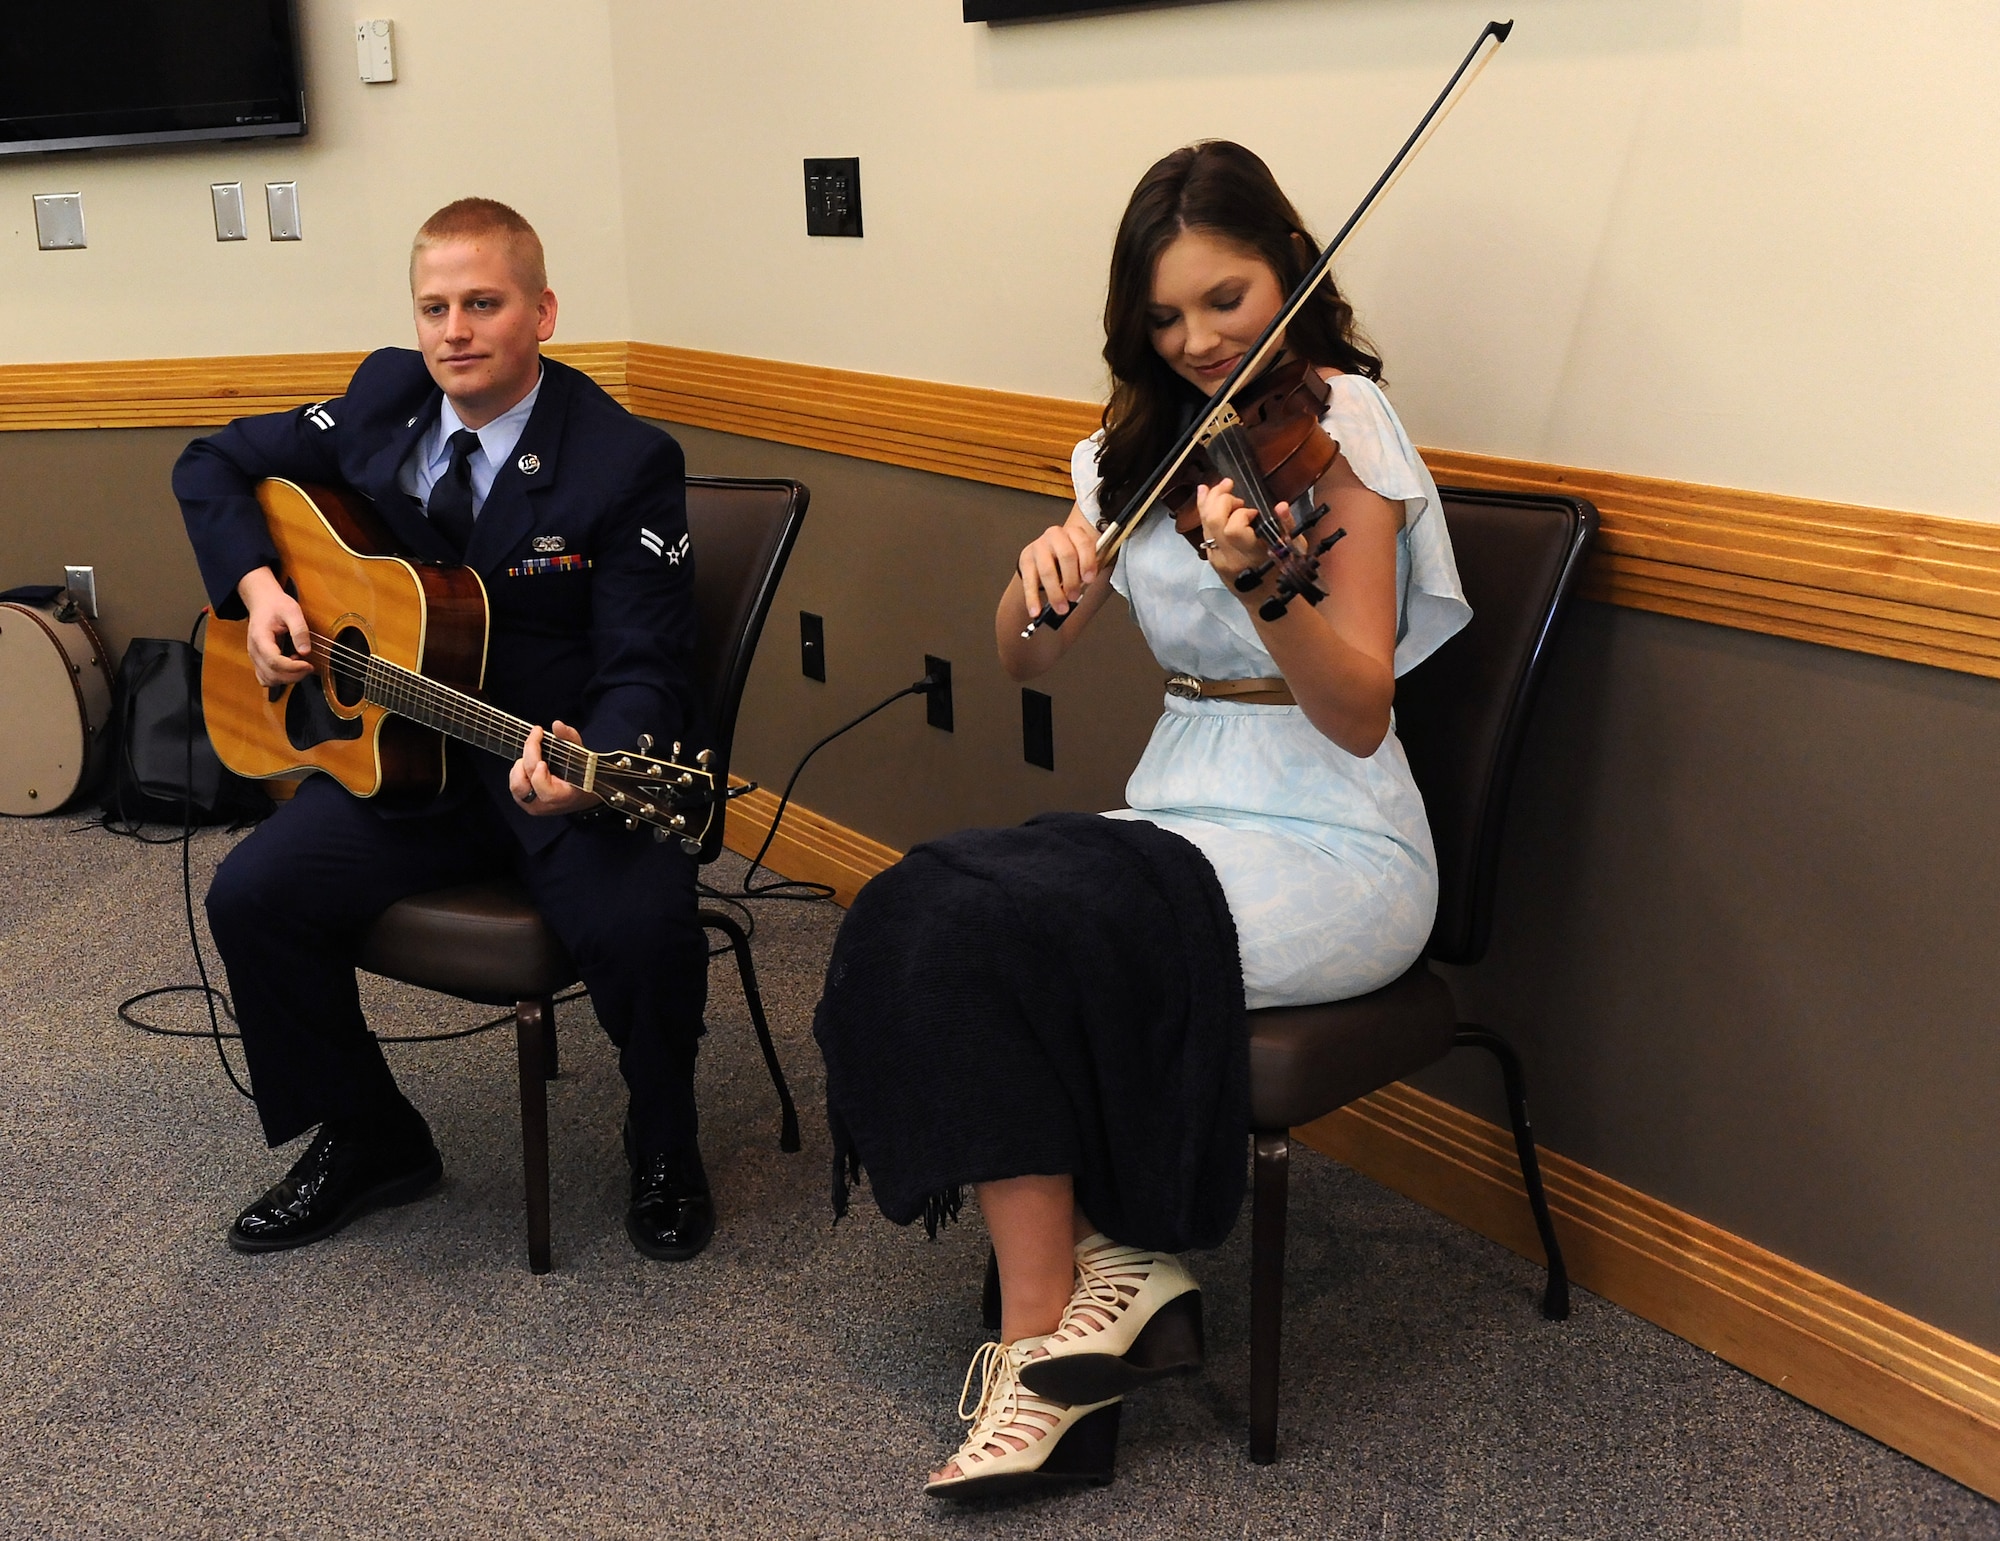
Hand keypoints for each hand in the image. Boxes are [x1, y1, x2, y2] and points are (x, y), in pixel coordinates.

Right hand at [237, 566, 313, 687]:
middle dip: (293, 675)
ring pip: (268, 680)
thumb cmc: (277, 605)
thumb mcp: (292, 611)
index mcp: (260, 638)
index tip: (308, 665)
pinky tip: (291, 666)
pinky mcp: (259, 660)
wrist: (263, 602)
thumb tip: (305, 651)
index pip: (274, 662)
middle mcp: (254, 650)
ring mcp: (255, 657)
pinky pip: (266, 678)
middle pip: (271, 675)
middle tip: (309, 666)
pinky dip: (280, 677)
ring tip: (300, 665)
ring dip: (287, 678)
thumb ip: (299, 630)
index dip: (293, 668)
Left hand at [510, 720, 598, 815]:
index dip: (538, 772)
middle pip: (523, 783)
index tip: (542, 759)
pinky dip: (519, 771)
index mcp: (562, 797)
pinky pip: (515, 786)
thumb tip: (557, 725)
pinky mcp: (526, 804)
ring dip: (521, 765)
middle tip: (536, 737)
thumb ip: (570, 739)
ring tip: (535, 754)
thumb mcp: (582, 755)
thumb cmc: (584, 776)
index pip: (543, 788)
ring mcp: (534, 806)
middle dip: (528, 756)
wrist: (583, 795)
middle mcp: (545, 805)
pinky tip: (530, 763)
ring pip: (515, 785)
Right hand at [1017, 518, 1099, 621]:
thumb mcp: (1082, 558)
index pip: (1083, 543)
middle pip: (1066, 556)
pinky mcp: (1025, 559)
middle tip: (1074, 596)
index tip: (1089, 580)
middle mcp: (1055, 535)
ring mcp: (1039, 546)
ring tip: (1061, 608)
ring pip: (1047, 570)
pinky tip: (1036, 611)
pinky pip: (1029, 581)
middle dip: (1071, 580)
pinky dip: (1032, 598)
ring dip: (1055, 593)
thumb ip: (1086, 570)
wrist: (1050, 551)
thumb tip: (1085, 588)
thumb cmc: (1071, 558)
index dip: (1088, 562)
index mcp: (1074, 533)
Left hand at [1196, 478, 1294, 604]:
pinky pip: (1204, 530)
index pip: (1234, 529)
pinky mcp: (1211, 557)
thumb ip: (1287, 526)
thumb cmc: (1285, 573)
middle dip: (1220, 498)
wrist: (1266, 602)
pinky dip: (1205, 511)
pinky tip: (1207, 496)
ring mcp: (1217, 558)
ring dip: (1209, 500)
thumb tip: (1281, 505)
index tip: (1254, 513)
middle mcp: (1229, 557)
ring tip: (1219, 485)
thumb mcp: (1294, 550)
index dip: (1241, 514)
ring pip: (1204, 524)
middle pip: (1213, 521)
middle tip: (1232, 488)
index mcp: (1251, 556)